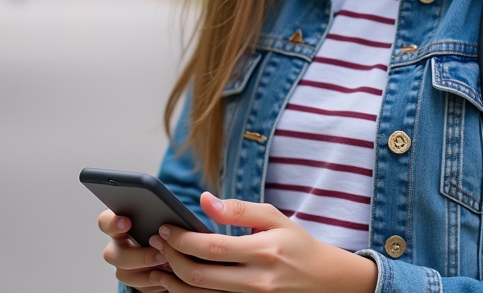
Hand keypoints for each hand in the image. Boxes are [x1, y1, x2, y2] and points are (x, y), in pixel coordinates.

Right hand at [98, 208, 167, 291]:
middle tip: (162, 255)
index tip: (126, 223)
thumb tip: (166, 228)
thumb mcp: (160, 223)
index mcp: (119, 227)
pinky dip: (156, 282)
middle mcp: (117, 247)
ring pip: (125, 275)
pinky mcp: (134, 281)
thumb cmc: (162, 232)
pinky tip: (169, 276)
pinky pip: (140, 287)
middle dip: (140, 257)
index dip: (112, 223)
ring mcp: (122, 266)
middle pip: (112, 255)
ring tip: (170, 266)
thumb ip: (157, 222)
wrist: (171, 252)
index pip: (105, 222)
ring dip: (149, 273)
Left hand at [144, 192, 376, 291]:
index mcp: (263, 252)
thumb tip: (204, 200)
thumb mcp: (275, 218)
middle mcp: (256, 281)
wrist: (326, 281)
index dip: (182, 239)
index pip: (212, 248)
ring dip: (174, 282)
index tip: (166, 228)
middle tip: (156, 243)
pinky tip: (177, 281)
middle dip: (171, 259)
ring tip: (159, 264)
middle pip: (200, 276)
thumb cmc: (297, 245)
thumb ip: (238, 209)